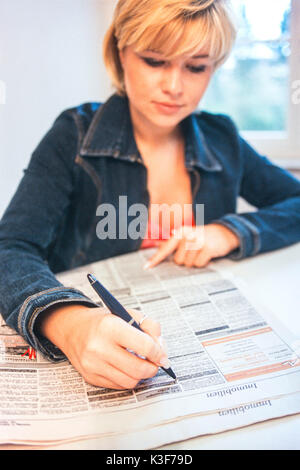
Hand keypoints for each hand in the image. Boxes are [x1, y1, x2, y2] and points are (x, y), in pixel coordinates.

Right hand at [36, 304, 167, 389]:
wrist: (73, 328)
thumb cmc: (102, 321)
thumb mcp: (126, 313)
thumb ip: (149, 326)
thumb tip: (161, 349)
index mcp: (110, 326)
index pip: (144, 346)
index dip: (159, 352)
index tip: (162, 354)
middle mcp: (99, 347)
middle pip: (139, 369)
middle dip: (153, 367)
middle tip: (156, 362)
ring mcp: (93, 365)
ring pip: (130, 381)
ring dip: (141, 375)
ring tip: (142, 364)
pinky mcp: (90, 377)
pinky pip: (118, 386)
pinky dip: (128, 378)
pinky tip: (127, 367)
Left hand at [144, 223, 239, 268]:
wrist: (223, 233)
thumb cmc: (202, 238)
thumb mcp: (187, 237)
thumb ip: (174, 245)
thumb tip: (159, 253)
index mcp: (180, 233)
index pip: (165, 248)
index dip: (156, 259)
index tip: (146, 267)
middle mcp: (187, 235)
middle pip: (178, 261)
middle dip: (186, 260)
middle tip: (194, 253)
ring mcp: (198, 241)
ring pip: (188, 264)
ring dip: (195, 262)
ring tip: (201, 253)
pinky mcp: (207, 248)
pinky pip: (199, 264)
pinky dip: (203, 263)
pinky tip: (207, 255)